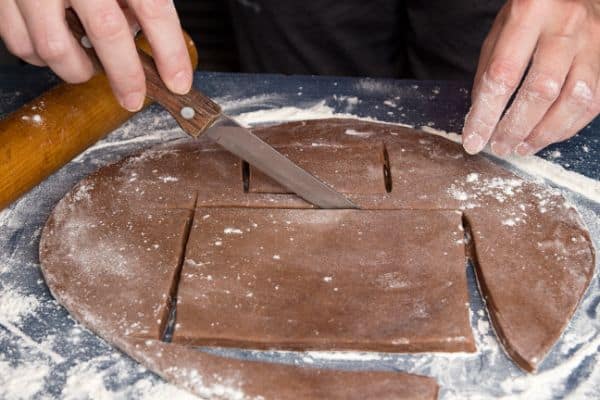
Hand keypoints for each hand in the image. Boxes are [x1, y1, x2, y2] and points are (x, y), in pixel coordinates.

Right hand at [0, 0, 192, 110]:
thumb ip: (136, 0)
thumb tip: (145, 39)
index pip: (152, 9)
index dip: (170, 52)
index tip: (178, 82)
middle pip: (107, 31)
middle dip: (126, 75)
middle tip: (134, 97)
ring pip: (55, 48)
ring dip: (77, 69)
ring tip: (89, 65)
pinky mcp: (2, 0)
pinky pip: (21, 44)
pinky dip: (42, 58)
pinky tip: (57, 47)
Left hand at [462, 0, 599, 156]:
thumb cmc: (531, 13)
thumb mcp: (501, 30)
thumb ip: (491, 70)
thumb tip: (481, 119)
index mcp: (529, 12)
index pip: (503, 75)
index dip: (486, 114)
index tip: (474, 139)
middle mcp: (566, 25)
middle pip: (542, 90)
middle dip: (516, 127)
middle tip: (500, 146)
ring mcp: (593, 41)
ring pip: (574, 99)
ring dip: (544, 132)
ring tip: (522, 146)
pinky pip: (593, 102)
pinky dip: (567, 126)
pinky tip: (546, 135)